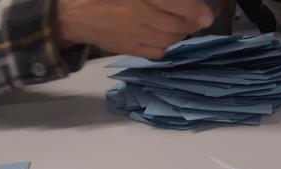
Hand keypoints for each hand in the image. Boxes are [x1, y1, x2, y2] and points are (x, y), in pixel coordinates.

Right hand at [55, 0, 214, 58]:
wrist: (74, 13)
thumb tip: (184, 5)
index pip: (174, 4)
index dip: (194, 10)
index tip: (206, 15)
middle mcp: (136, 14)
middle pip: (175, 25)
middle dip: (189, 23)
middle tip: (194, 18)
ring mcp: (132, 34)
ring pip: (169, 40)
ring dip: (180, 34)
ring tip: (180, 26)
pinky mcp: (128, 48)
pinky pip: (156, 52)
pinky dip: (166, 46)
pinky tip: (165, 37)